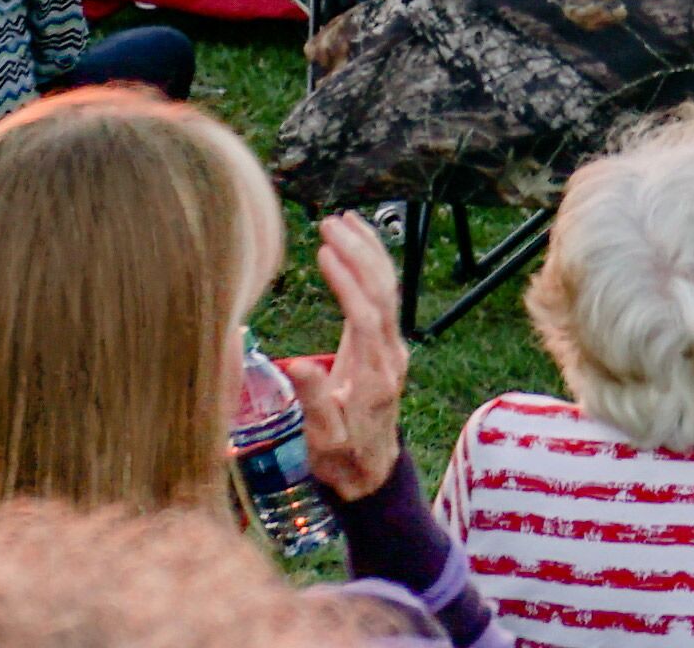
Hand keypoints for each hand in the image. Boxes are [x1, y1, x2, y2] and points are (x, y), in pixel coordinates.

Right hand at [283, 211, 405, 500]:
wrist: (370, 473)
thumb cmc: (341, 458)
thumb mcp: (323, 439)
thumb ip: (314, 402)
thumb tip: (300, 365)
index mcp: (374, 376)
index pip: (364, 316)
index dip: (347, 281)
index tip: (323, 251)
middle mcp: (390, 355)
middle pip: (381, 293)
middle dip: (358, 252)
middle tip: (329, 222)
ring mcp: (393, 348)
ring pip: (388, 290)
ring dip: (368, 251)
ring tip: (344, 219)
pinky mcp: (387, 345)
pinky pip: (384, 297)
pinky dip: (372, 266)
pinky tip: (358, 244)